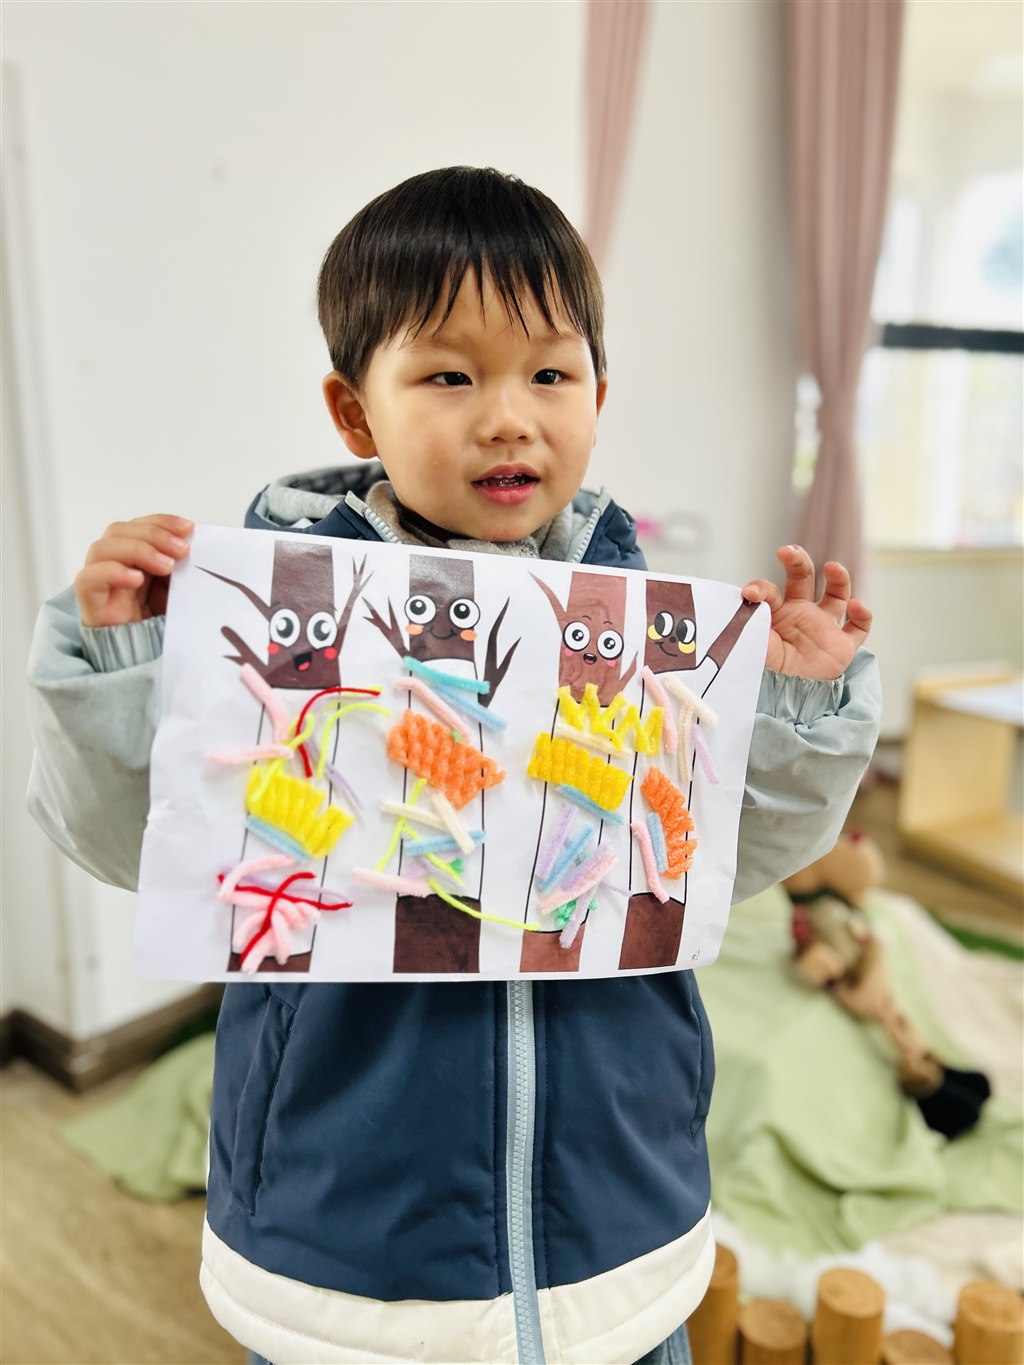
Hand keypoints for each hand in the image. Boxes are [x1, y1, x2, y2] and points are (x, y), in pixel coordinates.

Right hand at [75, 514, 192, 627]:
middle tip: (182, 550)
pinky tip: (137, 579)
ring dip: (138, 550)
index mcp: (133, 557)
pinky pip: (89, 578)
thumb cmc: (162, 622)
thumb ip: (183, 567)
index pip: (140, 525)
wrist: (148, 658)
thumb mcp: (179, 589)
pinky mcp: (90, 601)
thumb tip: (199, 544)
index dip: (162, 522)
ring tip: (167, 567)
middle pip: (119, 531)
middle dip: (154, 534)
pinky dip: (113, 572)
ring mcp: (99, 581)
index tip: (189, 528)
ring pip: (102, 548)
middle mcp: (112, 563)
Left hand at [741, 546, 871, 679]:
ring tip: (832, 567)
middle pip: (803, 578)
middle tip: (787, 552)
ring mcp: (823, 627)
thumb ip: (751, 623)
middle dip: (797, 561)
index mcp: (775, 613)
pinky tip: (857, 606)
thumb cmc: (764, 672)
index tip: (749, 593)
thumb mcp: (752, 645)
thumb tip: (746, 601)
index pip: (769, 591)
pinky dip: (863, 614)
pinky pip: (859, 626)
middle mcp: (800, 614)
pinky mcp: (843, 645)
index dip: (760, 588)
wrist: (782, 701)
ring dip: (838, 577)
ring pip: (837, 594)